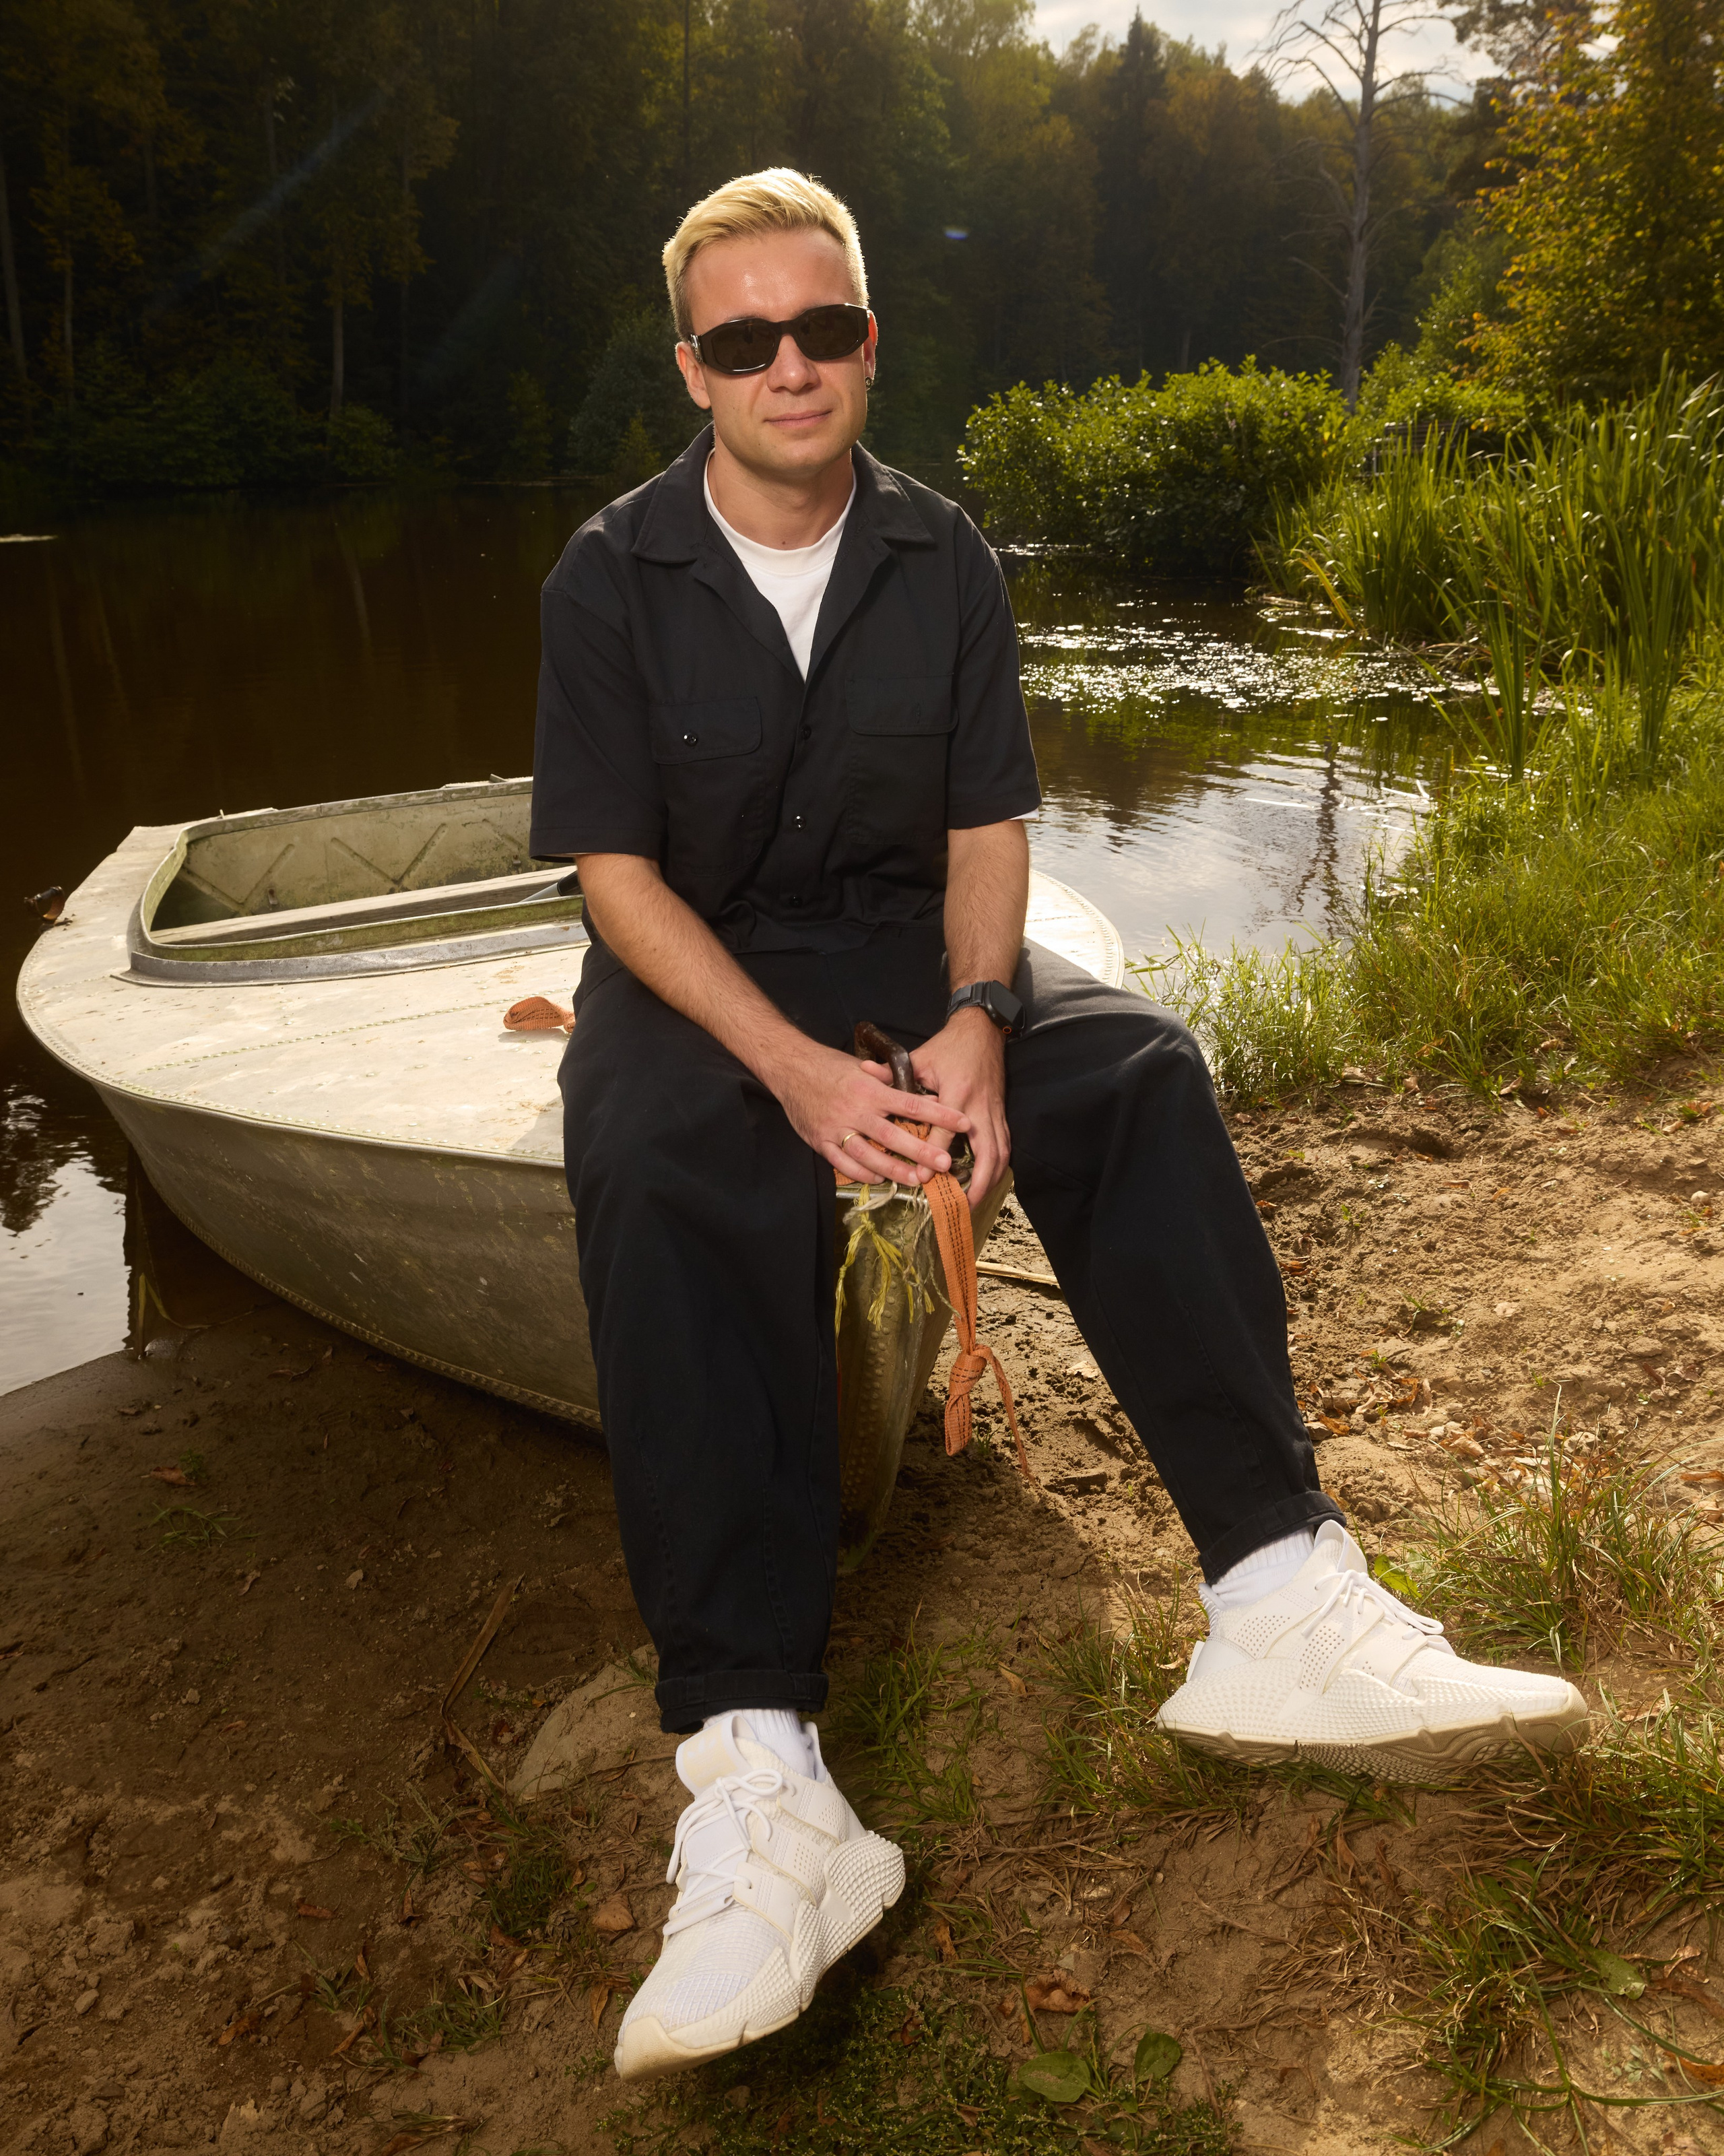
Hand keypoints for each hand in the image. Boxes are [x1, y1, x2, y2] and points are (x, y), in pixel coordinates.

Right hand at [768, 1041, 970, 1187]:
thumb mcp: (861, 1067)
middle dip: (921, 1152)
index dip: (939, 1115)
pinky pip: (844, 1164)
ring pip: (869, 1156)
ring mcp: (837, 1129)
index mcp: (870, 1090)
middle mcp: (856, 1111)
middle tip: (945, 1164)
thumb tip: (919, 1090)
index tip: (963, 1122)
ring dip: (895, 1170)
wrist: (789, 1067)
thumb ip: (888, 1081)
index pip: (912, 1104)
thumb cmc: (828, 1065)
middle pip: (894, 1136)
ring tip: (916, 1180)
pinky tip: (879, 1179)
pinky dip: (863, 1173)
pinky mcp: (821, 1142)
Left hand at [909, 1008, 1009, 1209]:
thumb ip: (894, 1071)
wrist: (982, 1030)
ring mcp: (994, 1112)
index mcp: (958, 1093)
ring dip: (990, 1180)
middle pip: (988, 1153)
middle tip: (963, 1205)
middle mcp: (980, 1107)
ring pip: (1001, 1153)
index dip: (934, 1156)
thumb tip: (863, 1073)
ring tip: (975, 1202)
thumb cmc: (949, 1046)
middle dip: (977, 1183)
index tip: (922, 1178)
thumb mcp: (921, 1057)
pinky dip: (997, 1167)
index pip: (946, 1132)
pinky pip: (1005, 1146)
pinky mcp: (1001, 1114)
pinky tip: (987, 1182)